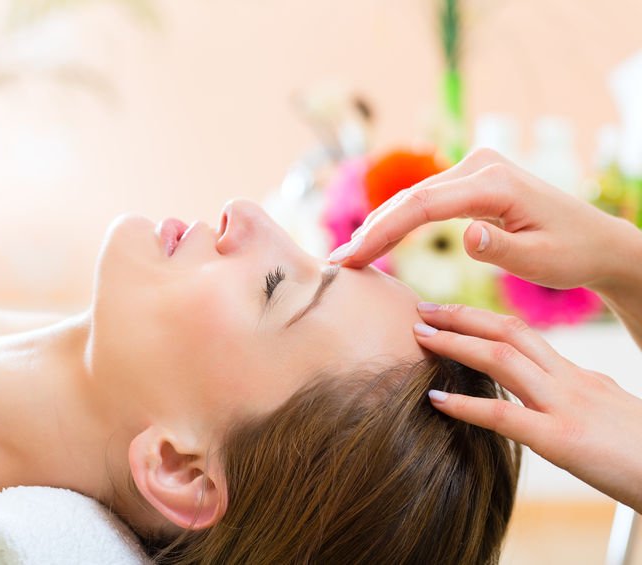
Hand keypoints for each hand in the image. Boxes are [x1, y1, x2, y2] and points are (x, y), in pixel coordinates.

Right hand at [331, 148, 630, 290]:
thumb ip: (502, 249)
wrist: (596, 240)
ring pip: (412, 197)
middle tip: (335, 264)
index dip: (381, 233)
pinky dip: (397, 220)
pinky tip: (374, 239)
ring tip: (347, 256)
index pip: (422, 206)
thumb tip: (465, 234)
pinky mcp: (470, 180)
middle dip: (370, 230)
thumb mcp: (541, 261)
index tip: (351, 259)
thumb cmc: (571, 252)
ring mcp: (473, 169)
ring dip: (378, 225)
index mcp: (494, 182)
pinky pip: (424, 200)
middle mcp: (480, 165)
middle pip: (409, 198)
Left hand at [412, 302, 641, 512]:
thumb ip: (579, 392)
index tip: (448, 312)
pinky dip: (465, 405)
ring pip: (502, 361)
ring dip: (456, 345)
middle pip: (509, 333)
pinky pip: (505, 416)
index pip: (522, 334)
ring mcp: (565, 407)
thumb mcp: (608, 408)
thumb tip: (562, 383)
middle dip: (461, 318)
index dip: (481, 319)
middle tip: (422, 311)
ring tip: (420, 339)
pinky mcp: (562, 439)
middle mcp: (568, 381)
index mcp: (576, 375)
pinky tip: (435, 399)